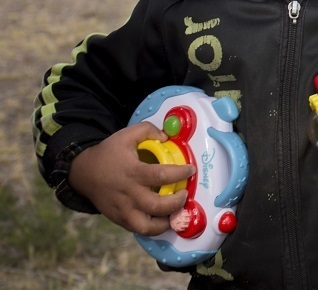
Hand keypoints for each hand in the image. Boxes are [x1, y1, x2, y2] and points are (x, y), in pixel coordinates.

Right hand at [68, 122, 195, 235]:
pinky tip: (162, 218)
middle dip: (177, 202)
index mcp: (133, 172)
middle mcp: (129, 194)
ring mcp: (123, 210)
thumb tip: (167, 137)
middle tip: (184, 194)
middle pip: (157, 206)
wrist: (83, 173)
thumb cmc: (108, 154)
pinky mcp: (119, 219)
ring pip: (147, 226)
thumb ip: (148, 130)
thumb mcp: (126, 135)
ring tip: (175, 212)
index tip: (190, 170)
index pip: (162, 176)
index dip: (180, 174)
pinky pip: (139, 230)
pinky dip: (153, 228)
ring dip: (166, 222)